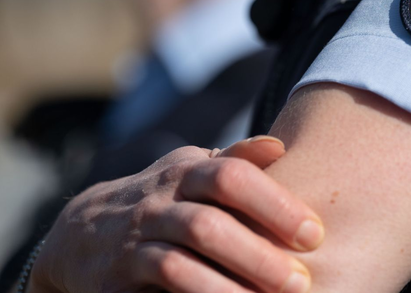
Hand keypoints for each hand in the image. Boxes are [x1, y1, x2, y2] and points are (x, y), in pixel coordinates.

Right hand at [28, 137, 321, 292]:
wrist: (82, 232)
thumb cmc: (164, 198)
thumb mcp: (192, 170)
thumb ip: (235, 160)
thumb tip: (280, 145)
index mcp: (185, 173)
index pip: (231, 177)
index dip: (274, 204)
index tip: (314, 234)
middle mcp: (157, 204)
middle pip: (208, 225)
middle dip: (257, 254)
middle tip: (299, 281)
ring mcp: (133, 244)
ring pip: (179, 265)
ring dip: (227, 287)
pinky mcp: (117, 281)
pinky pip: (159, 289)